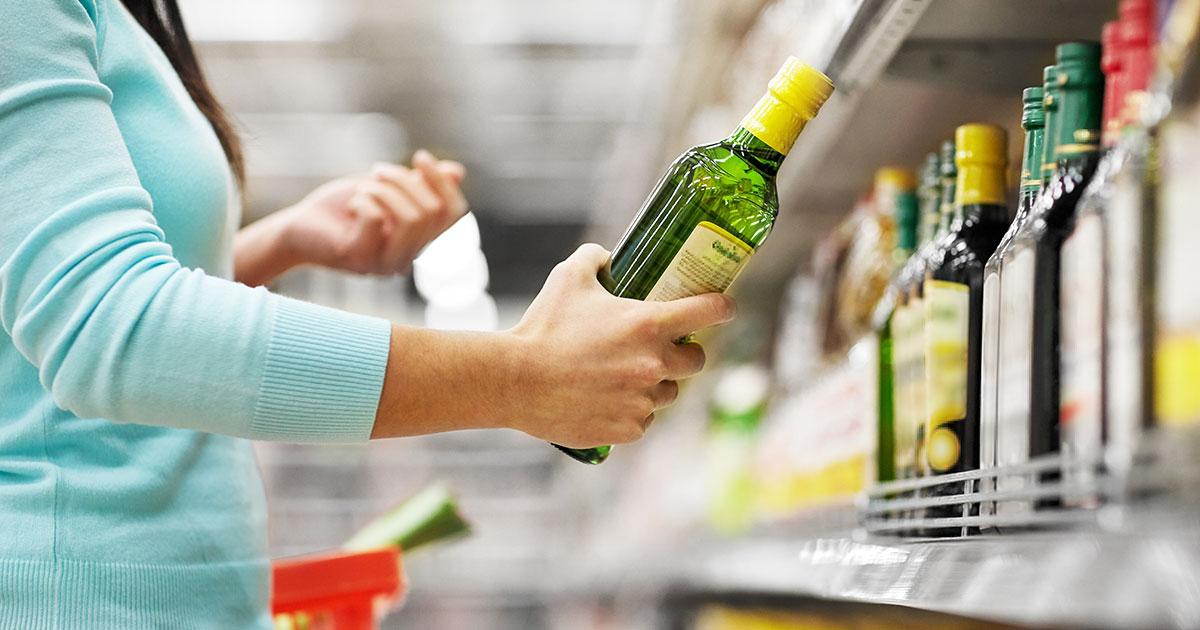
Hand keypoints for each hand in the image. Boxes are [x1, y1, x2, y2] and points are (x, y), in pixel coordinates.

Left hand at [235, 150, 466, 285]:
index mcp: (420, 242)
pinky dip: (363, 199)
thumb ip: (421, 184)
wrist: (300, 225)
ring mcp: (385, 264)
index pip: (455, 214)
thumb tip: (458, 172)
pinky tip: (351, 204)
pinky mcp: (359, 259)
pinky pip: (376, 218)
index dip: (442, 181)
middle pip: (432, 212)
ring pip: (411, 218)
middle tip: (377, 170)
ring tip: (363, 187)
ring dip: (384, 189)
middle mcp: (408, 259)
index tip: (419, 156)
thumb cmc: (344, 206)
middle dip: (405, 180)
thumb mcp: (388, 188)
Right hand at [506, 244, 736, 447]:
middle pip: (696, 360)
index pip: (710, 311)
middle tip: (663, 348)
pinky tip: (609, 400)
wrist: (514, 380)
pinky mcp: (627, 429)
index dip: (722, 307)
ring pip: (668, 393)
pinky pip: (644, 420)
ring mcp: (642, 400)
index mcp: (648, 324)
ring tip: (625, 376)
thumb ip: (595, 259)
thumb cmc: (542, 326)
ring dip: (656, 384)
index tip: (722, 307)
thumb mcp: (569, 278)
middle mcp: (654, 364)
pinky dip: (632, 412)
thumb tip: (608, 256)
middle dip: (685, 352)